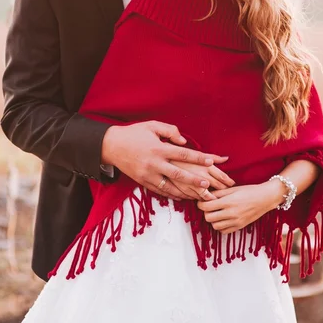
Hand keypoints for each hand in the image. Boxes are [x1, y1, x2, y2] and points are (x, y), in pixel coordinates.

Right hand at [102, 121, 227, 199]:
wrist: (112, 145)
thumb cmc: (134, 133)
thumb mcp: (152, 126)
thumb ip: (170, 131)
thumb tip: (183, 141)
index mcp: (159, 148)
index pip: (183, 154)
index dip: (198, 158)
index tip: (211, 161)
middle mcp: (154, 163)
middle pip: (179, 174)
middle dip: (194, 180)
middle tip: (208, 184)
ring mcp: (148, 174)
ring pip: (169, 187)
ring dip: (184, 191)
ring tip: (197, 195)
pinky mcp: (142, 181)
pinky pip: (159, 191)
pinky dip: (171, 195)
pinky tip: (181, 197)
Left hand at [197, 180, 284, 232]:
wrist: (265, 198)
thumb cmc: (249, 191)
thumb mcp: (232, 189)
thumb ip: (218, 193)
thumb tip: (206, 195)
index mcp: (228, 202)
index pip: (206, 207)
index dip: (200, 204)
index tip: (201, 201)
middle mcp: (231, 213)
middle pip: (208, 218)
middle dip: (206, 212)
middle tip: (208, 206)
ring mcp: (236, 222)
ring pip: (215, 226)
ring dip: (213, 220)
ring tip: (216, 212)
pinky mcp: (239, 227)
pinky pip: (224, 231)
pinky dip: (220, 226)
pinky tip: (223, 218)